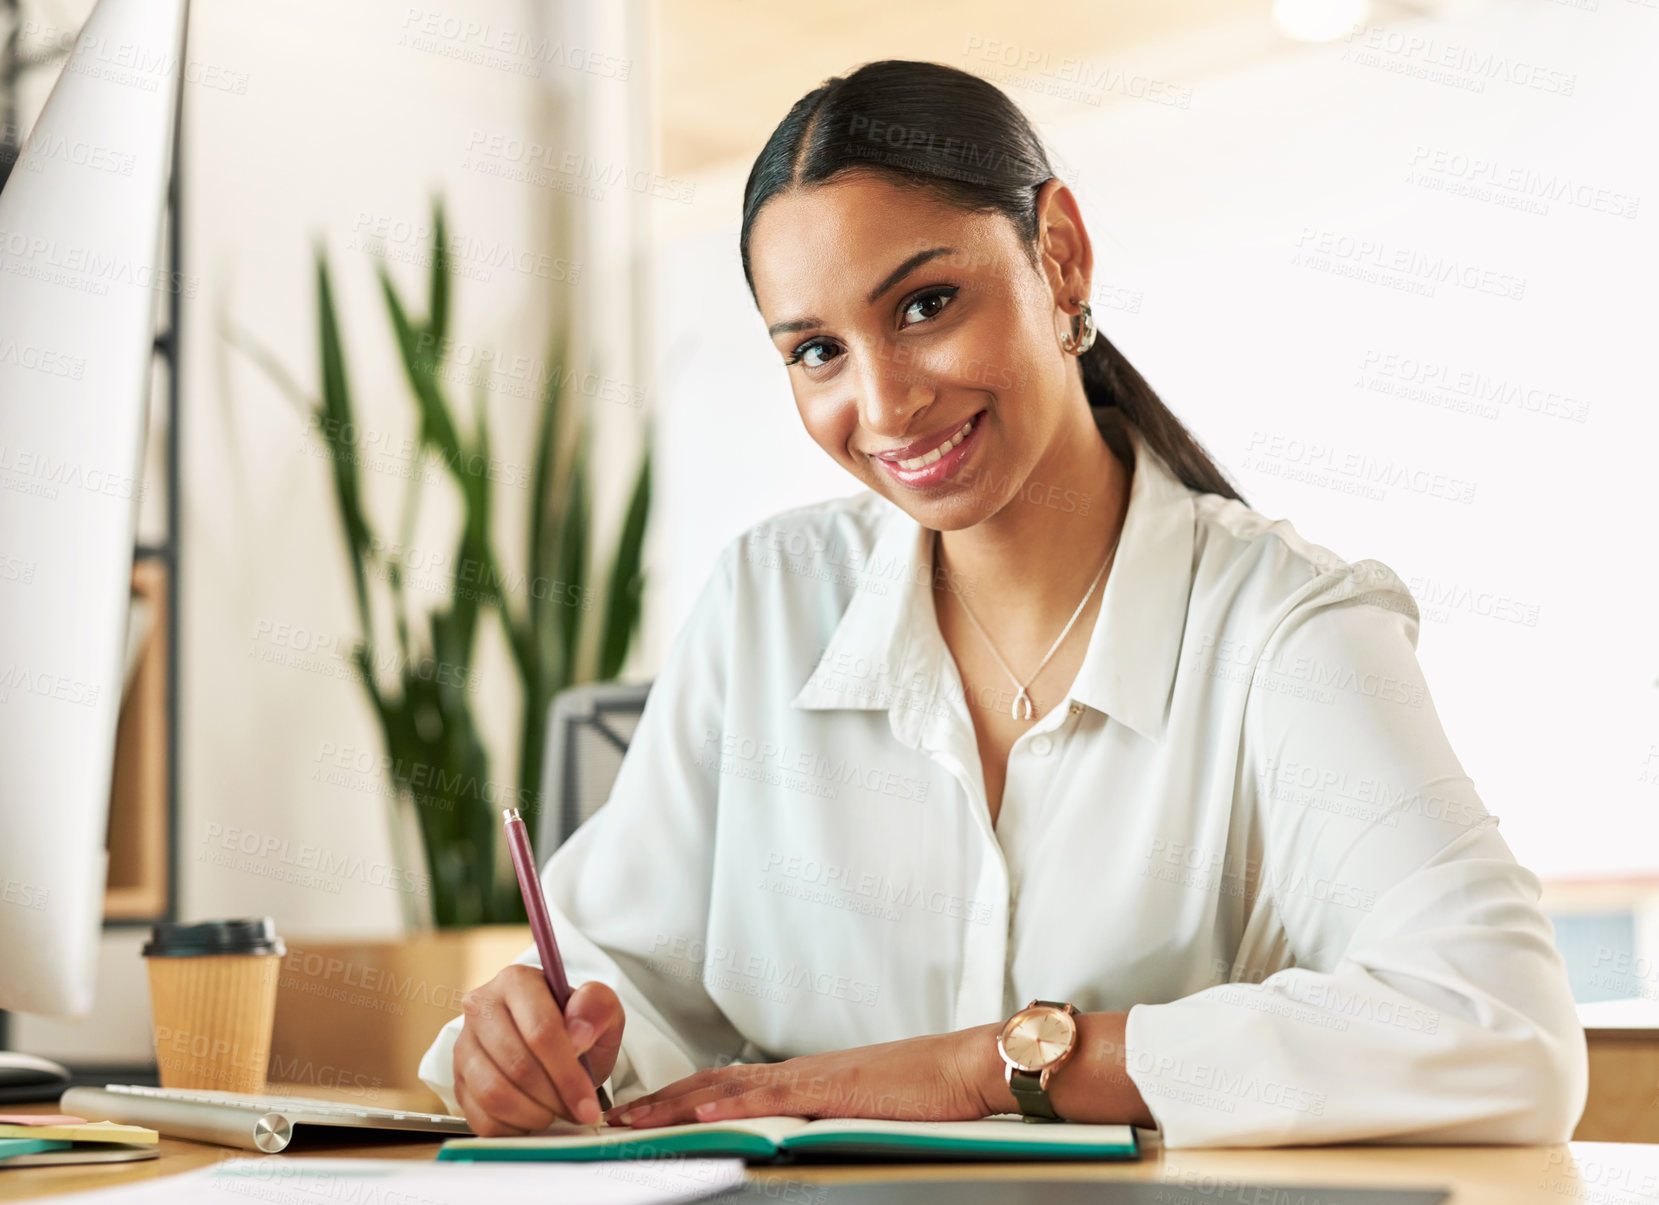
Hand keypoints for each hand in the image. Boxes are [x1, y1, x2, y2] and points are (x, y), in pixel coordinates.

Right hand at [452, 965, 624, 1136]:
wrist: (551, 1043)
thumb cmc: (577, 1027)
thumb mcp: (601, 1010)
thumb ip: (597, 1008)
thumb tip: (579, 1033)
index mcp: (517, 981)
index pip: (541, 1031)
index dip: (568, 1074)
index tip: (588, 1105)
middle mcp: (481, 1007)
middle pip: (517, 1065)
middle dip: (554, 1098)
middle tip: (576, 1112)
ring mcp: (464, 1045)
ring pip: (493, 1093)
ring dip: (533, 1114)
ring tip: (556, 1111)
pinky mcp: (457, 1080)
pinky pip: (480, 1117)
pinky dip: (513, 1127)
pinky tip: (534, 1117)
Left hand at [606, 1028, 995, 1127]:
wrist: (964, 1068)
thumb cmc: (925, 1093)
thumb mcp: (861, 1109)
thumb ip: (822, 1120)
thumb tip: (792, 1138)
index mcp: (802, 1078)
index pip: (725, 1087)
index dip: (678, 1100)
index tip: (640, 1114)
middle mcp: (797, 1073)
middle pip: (712, 1085)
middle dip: (660, 1103)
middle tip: (612, 1119)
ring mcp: (811, 1079)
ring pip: (729, 1091)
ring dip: (676, 1106)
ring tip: (634, 1120)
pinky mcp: (832, 1091)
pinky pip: (773, 1101)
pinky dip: (732, 1109)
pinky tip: (702, 1118)